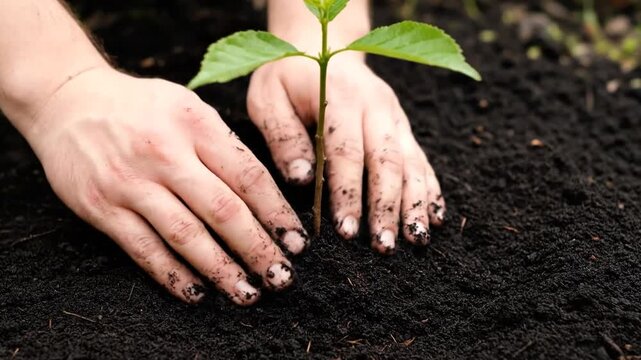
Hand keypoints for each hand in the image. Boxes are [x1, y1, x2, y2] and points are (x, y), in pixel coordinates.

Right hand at [24, 67, 308, 304]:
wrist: (69, 100)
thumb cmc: (142, 107)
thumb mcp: (188, 107)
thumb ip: (223, 146)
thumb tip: (266, 196)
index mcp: (196, 124)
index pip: (248, 175)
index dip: (277, 213)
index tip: (297, 241)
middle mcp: (165, 153)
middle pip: (223, 210)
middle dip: (257, 248)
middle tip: (282, 276)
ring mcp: (131, 182)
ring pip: (186, 235)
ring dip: (221, 270)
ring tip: (248, 293)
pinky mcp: (101, 206)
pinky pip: (144, 249)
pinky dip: (173, 275)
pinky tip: (197, 293)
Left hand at [247, 54, 445, 253]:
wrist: (321, 46)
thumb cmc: (288, 77)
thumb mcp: (268, 98)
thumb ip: (282, 136)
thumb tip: (301, 178)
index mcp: (341, 98)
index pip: (348, 152)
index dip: (349, 193)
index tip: (346, 231)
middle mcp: (377, 106)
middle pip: (388, 161)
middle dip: (388, 207)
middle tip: (384, 247)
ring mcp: (395, 116)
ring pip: (412, 163)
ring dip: (414, 204)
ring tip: (416, 240)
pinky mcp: (402, 127)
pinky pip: (422, 159)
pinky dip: (429, 189)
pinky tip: (434, 217)